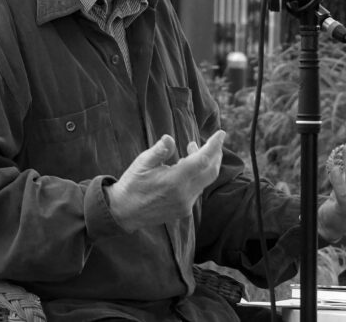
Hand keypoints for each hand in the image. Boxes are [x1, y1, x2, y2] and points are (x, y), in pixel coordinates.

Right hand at [105, 130, 225, 231]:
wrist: (124, 212)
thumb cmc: (132, 184)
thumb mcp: (141, 163)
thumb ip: (159, 151)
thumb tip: (170, 138)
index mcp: (174, 180)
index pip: (202, 160)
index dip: (214, 146)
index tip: (221, 133)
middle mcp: (184, 194)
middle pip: (211, 172)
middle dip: (216, 155)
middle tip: (214, 141)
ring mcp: (185, 204)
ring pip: (205, 181)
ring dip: (205, 164)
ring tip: (191, 149)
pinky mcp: (183, 210)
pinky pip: (197, 190)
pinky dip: (197, 176)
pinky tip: (186, 168)